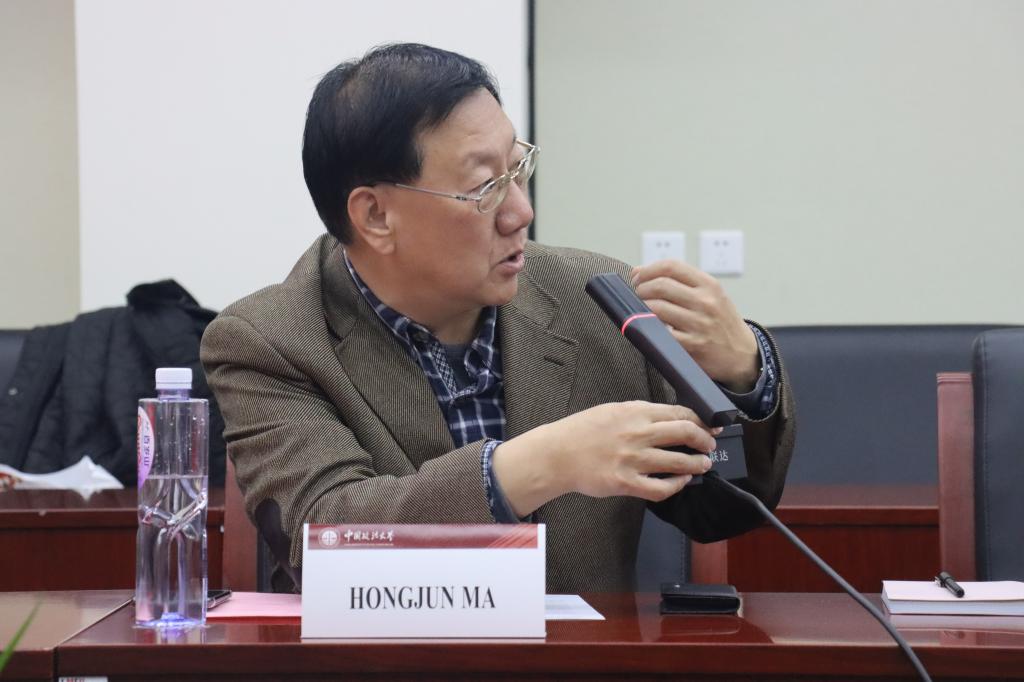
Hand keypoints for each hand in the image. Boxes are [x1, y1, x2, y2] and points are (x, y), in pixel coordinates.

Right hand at [492, 401, 718, 515]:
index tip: (709, 427)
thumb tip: (666, 420)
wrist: (557, 454)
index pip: (679, 413)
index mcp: (634, 412)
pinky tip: (681, 482)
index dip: (700, 420)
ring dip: (696, 464)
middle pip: (684, 433)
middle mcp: (637, 433)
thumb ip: (639, 414)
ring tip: (702, 465)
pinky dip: (677, 485)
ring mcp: (633, 459)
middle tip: (709, 446)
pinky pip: (661, 487)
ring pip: (678, 461)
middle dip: (704, 440)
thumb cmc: (581, 431)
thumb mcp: (611, 410)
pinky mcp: (626, 482)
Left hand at [631, 259, 758, 391]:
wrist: (742, 355)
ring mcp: (699, 324)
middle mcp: (706, 302)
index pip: (671, 266)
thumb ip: (681, 282)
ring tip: (642, 311)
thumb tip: (639, 272)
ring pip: (657, 308)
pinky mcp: (693, 345)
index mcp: (709, 285)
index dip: (648, 270)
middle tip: (637, 295)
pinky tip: (652, 328)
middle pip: (660, 285)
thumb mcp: (712, 295)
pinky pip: (662, 332)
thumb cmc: (720, 322)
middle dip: (641, 289)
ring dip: (641, 309)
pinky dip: (651, 328)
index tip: (637, 277)